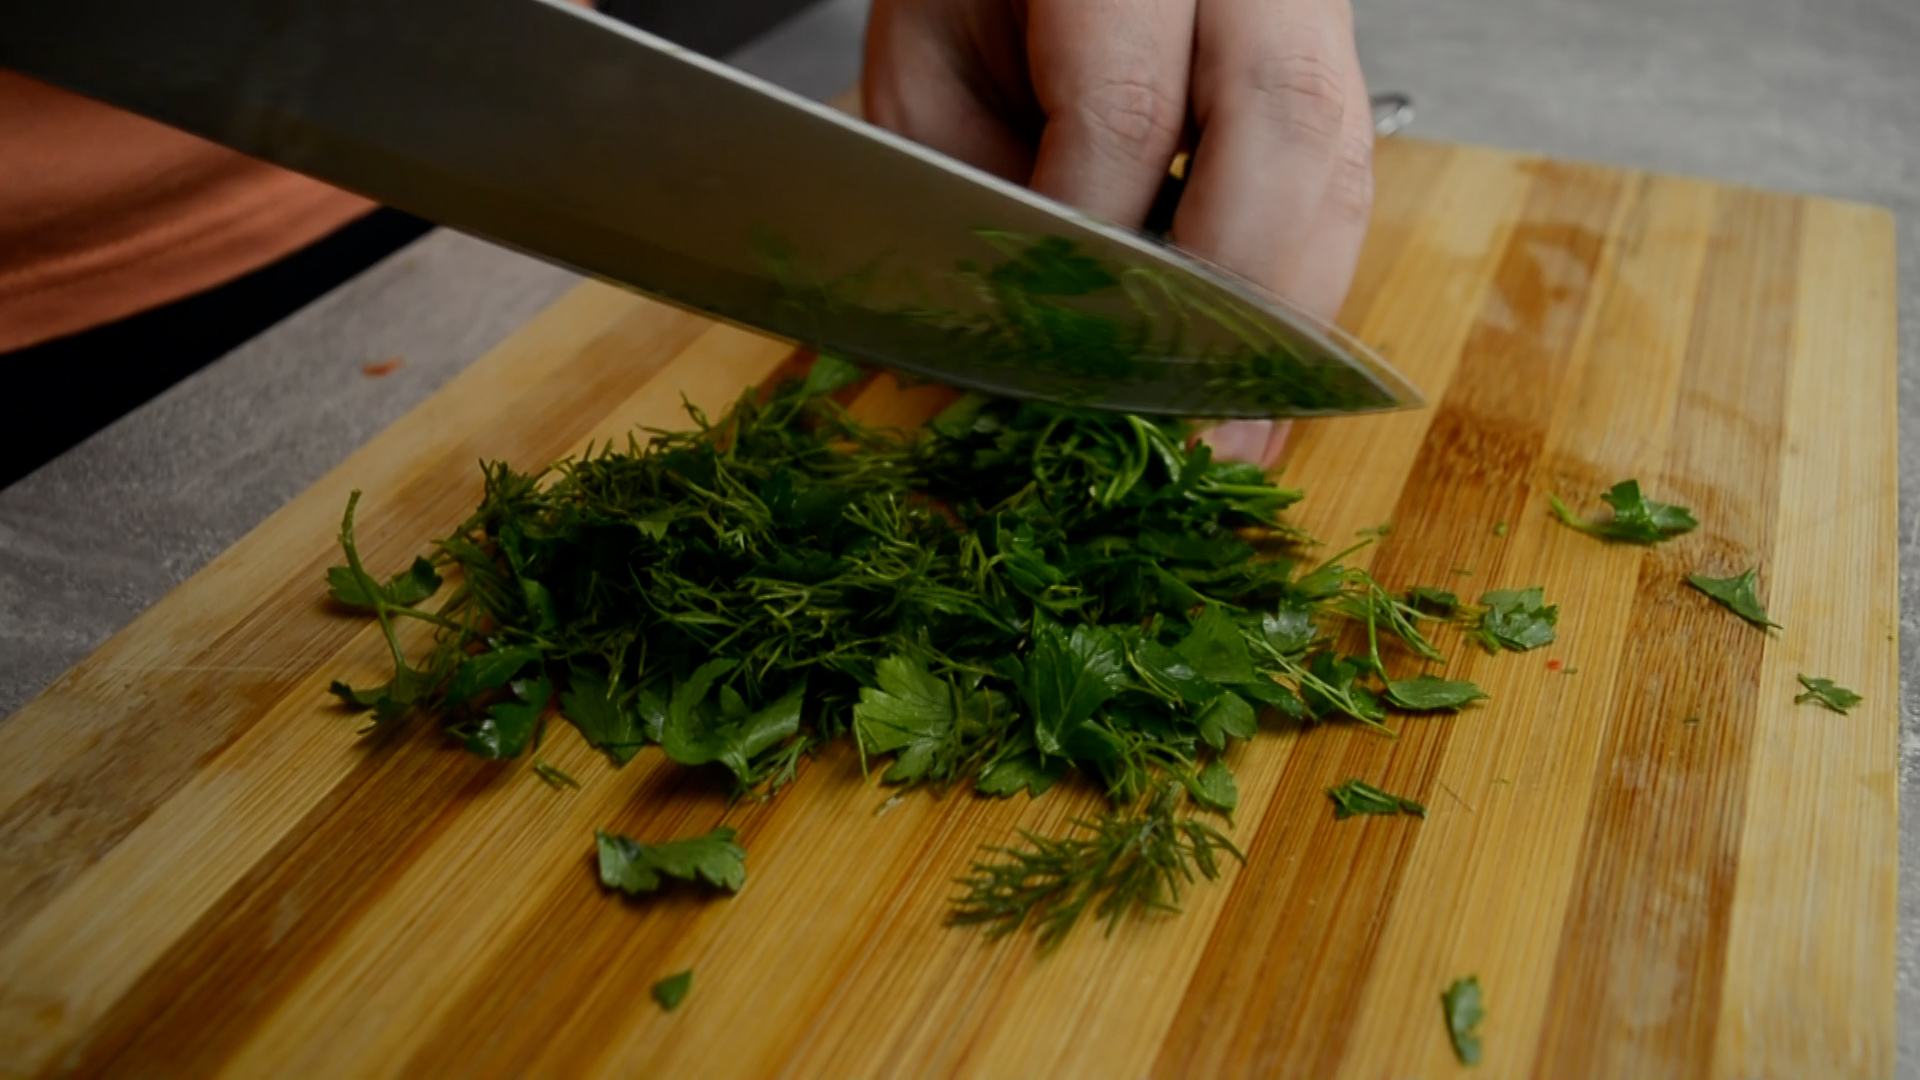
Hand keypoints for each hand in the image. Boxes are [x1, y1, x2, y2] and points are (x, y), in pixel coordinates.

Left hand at [863, 0, 1375, 465]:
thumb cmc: (980, 9)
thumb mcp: (933, 79)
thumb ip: (966, 196)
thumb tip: (1014, 349)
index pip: (1127, 111)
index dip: (1098, 247)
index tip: (1062, 348)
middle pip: (1281, 130)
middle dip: (1231, 295)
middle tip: (1183, 418)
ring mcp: (1306, 22)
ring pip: (1340, 167)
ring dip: (1290, 319)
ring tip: (1238, 434)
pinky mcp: (1335, 83)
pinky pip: (1347, 193)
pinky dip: (1305, 299)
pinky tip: (1267, 390)